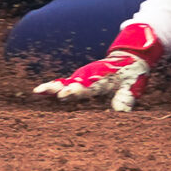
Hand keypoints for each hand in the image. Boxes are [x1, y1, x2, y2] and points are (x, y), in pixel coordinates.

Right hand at [33, 22, 161, 112]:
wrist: (128, 58)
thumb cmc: (131, 75)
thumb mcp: (132, 86)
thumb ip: (125, 98)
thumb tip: (121, 112)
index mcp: (103, 77)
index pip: (88, 86)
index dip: (76, 90)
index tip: (65, 95)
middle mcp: (89, 75)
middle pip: (72, 82)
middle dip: (59, 87)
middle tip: (46, 92)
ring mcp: (82, 76)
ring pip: (65, 81)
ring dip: (52, 86)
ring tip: (38, 91)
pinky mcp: (78, 79)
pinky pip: (64, 82)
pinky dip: (52, 87)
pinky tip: (39, 92)